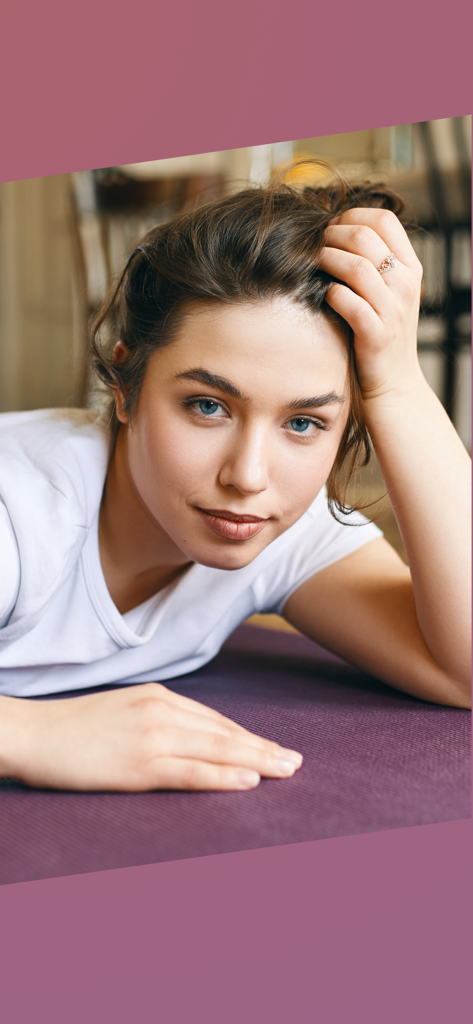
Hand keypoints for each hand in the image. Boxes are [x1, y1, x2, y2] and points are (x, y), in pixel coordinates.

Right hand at [8, 684, 302, 791]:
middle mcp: (162, 711)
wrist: (35, 733)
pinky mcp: (141, 763)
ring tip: (286, 771)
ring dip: (256, 761)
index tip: (272, 748)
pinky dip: (224, 777)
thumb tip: (190, 738)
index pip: (215, 721)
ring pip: (218, 750)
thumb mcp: (124, 711)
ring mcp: (153, 736)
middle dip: (263, 748)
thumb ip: (158, 719)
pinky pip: (192, 772)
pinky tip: (248, 782)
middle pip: (224, 733)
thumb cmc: (75, 728)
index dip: (247, 737)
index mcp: (159, 697)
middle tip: (296, 762)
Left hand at [319, 208, 423, 401]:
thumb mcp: (389, 292)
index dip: (352, 215)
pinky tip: (323, 296)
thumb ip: (373, 262)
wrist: (394, 383)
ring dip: (325, 260)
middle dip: (331, 235)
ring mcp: (393, 309)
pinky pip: (347, 301)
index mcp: (411, 267)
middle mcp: (406, 284)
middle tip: (314, 246)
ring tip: (312, 266)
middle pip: (364, 236)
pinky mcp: (376, 334)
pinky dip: (330, 294)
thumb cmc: (380, 332)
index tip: (332, 228)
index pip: (384, 219)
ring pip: (354, 266)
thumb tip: (334, 231)